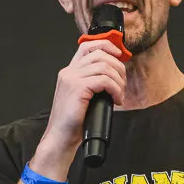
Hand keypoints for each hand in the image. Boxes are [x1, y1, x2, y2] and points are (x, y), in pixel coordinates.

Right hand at [38, 39, 127, 155]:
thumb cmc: (73, 121)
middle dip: (118, 67)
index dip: (106, 46)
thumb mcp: (83, 96)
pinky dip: (115, 89)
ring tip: (119, 94)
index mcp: (69, 72)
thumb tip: (115, 76)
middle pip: (100, 54)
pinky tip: (116, 99)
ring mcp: (72, 79)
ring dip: (118, 80)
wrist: (61, 137)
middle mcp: (69, 72)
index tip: (119, 55)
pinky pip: (104, 80)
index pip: (88, 46)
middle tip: (122, 84)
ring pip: (104, 67)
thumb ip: (92, 82)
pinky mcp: (77, 88)